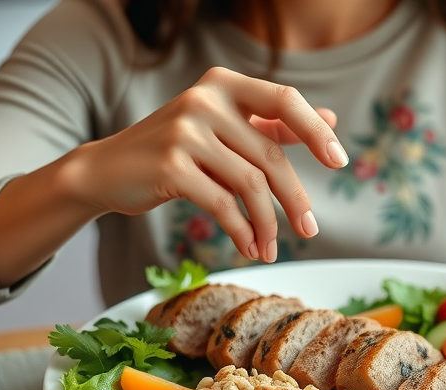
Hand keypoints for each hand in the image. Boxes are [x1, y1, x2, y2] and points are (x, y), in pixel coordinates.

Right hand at [61, 66, 348, 262]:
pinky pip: (222, 203)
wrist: (107, 170)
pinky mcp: (171, 165)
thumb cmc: (173, 151)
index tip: (339, 162)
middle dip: (294, 198)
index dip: (316, 130)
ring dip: (267, 223)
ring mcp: (186, 131)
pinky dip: (241, 230)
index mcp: (224, 84)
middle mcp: (205, 99)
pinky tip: (249, 247)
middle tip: (310, 230)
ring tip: (271, 250)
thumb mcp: (222, 130)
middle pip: (270, 155)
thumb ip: (271, 124)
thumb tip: (331, 121)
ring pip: (250, 183)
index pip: (284, 100)